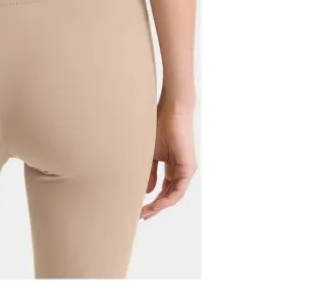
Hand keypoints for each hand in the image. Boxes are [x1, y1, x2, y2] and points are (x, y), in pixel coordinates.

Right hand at [141, 105, 195, 219]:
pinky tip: (156, 204)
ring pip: (173, 196)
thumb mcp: (151, 154)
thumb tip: (147, 191)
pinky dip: (167, 199)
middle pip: (168, 196)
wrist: (172, 111)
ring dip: (159, 206)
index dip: (152, 201)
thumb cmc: (160, 126)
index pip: (163, 190)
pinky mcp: (188, 168)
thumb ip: (149, 172)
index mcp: (172, 167)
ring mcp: (185, 171)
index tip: (139, 209)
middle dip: (154, 208)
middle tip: (141, 215)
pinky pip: (178, 190)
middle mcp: (180, 171)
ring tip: (146, 212)